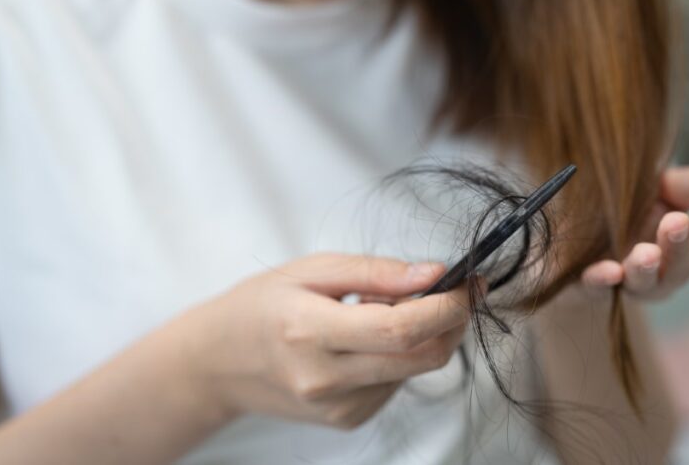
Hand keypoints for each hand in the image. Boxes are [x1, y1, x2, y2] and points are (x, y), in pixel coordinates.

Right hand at [177, 254, 470, 429]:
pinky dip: (399, 356)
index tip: (470, 281)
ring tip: (386, 308)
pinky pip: (396, 383)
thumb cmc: (262, 304)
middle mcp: (325, 379)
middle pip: (421, 357)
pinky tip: (368, 338)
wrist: (217, 363)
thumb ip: (376, 272)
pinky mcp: (346, 420)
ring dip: (423, 336)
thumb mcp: (312, 269)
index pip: (400, 328)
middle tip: (455, 289)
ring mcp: (337, 407)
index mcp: (309, 331)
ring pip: (414, 371)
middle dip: (452, 322)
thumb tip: (434, 274)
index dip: (448, 305)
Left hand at [578, 166, 688, 300]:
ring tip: (647, 254)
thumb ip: (684, 184)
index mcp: (686, 244)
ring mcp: (629, 282)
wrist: (581, 239)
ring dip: (646, 267)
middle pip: (681, 266)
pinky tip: (609, 272)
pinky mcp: (592, 285)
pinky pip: (599, 289)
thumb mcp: (662, 187)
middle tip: (676, 222)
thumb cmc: (634, 208)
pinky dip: (603, 280)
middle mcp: (663, 270)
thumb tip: (675, 183)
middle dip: (680, 245)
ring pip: (645, 282)